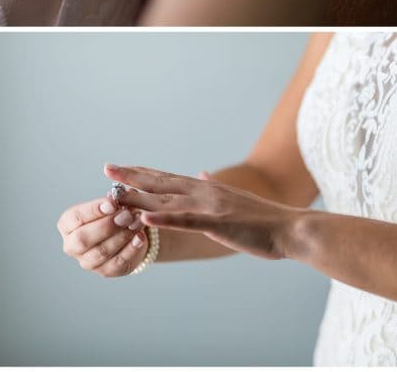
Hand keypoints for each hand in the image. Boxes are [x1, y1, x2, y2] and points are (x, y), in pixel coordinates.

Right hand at [56, 194, 149, 276]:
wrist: (122, 235)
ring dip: (122, 236)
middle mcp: (72, 245)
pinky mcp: (105, 272)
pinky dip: (131, 249)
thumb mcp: (110, 204)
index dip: (93, 210)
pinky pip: (118, 263)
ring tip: (137, 222)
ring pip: (102, 251)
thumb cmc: (110, 215)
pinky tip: (140, 237)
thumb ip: (115, 199)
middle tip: (126, 214)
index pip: (76, 217)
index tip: (112, 203)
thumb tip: (124, 194)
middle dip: (107, 226)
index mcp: (67, 225)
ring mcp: (87, 262)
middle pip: (83, 238)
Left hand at [104, 163, 302, 259]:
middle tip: (106, 170)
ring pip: (165, 201)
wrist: (290, 229)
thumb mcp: (233, 199)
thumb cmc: (263, 220)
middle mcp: (201, 191)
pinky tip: (144, 219)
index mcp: (204, 188)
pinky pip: (184, 221)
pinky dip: (163, 220)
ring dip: (138, 197)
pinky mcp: (216, 223)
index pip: (165, 177)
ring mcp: (207, 206)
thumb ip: (213, 187)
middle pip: (159, 182)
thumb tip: (203, 174)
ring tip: (114, 193)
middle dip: (131, 177)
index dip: (141, 172)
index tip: (120, 168)